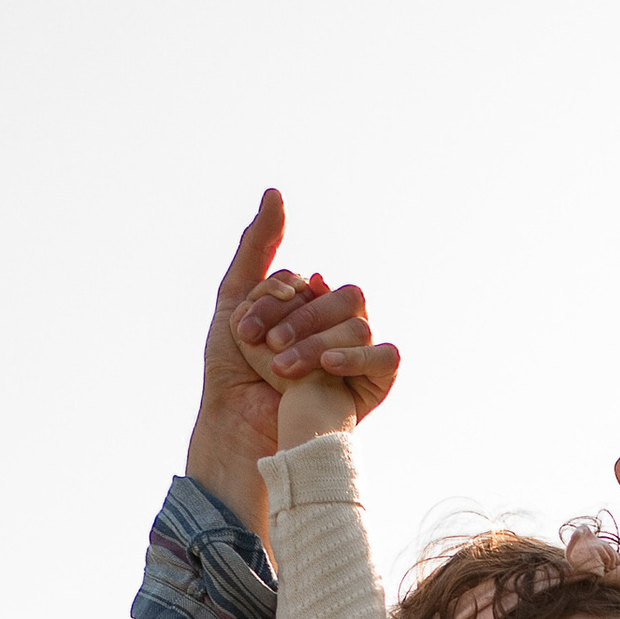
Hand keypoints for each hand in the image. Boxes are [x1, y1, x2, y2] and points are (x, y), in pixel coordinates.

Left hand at [187, 189, 399, 536]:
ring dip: (314, 341)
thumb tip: (276, 192)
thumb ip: (258, 245)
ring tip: (281, 367)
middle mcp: (338, 326)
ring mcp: (356, 356)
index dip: (275, 299)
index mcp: (311, 304)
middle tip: (263, 347)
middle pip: (341, 297)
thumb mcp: (235, 297)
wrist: (238, 426)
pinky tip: (325, 367)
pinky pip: (386, 358)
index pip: (309, 282)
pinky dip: (357, 357)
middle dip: (297, 319)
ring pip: (357, 324)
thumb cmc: (233, 371)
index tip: (241, 329)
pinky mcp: (371, 388)